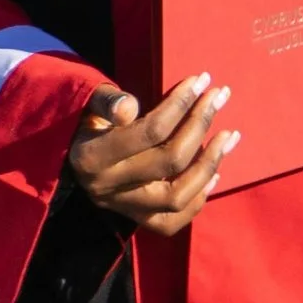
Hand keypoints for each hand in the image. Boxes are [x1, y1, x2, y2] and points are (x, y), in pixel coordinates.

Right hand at [66, 72, 237, 236]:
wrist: (72, 156)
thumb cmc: (88, 121)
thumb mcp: (89, 104)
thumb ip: (106, 101)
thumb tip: (129, 107)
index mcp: (92, 156)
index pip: (150, 131)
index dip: (180, 104)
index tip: (201, 80)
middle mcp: (107, 187)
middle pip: (169, 160)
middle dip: (201, 124)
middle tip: (219, 96)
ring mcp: (123, 207)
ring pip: (176, 196)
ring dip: (209, 164)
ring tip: (230, 136)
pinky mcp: (135, 219)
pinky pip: (172, 222)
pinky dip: (197, 200)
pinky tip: (215, 172)